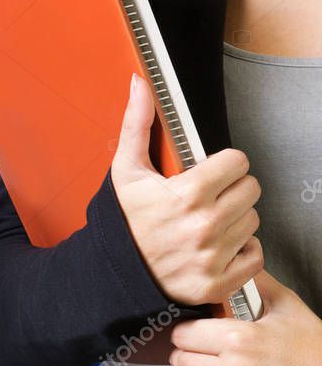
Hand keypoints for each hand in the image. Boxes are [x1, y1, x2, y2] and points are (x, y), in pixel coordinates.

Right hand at [111, 74, 263, 305]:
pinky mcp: (219, 282)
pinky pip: (255, 257)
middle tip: (206, 198)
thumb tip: (140, 84)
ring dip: (235, 220)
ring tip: (206, 223)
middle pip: (250, 190)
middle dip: (230, 190)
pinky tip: (216, 247)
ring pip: (253, 221)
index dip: (223, 165)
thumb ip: (137, 124)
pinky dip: (241, 252)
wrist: (111, 273)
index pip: (238, 162)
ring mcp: (213, 256)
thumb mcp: (125, 171)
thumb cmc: (121, 221)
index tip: (207, 173)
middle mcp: (204, 226)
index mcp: (187, 194)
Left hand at [170, 271, 321, 365]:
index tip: (196, 334)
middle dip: (192, 356)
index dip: (188, 332)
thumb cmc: (316, 350)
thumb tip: (239, 263)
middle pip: (182, 363)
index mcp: (238, 339)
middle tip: (208, 355)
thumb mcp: (288, 307)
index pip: (181, 335)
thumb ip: (255, 284)